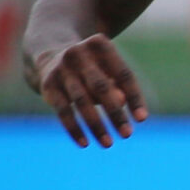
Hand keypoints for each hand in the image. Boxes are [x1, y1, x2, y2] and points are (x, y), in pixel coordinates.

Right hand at [31, 34, 147, 147]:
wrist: (51, 54)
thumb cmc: (93, 67)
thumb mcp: (108, 70)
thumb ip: (119, 84)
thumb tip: (122, 101)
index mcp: (100, 45)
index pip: (123, 75)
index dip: (134, 97)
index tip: (142, 120)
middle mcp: (78, 54)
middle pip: (101, 87)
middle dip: (115, 113)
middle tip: (127, 134)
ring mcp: (61, 69)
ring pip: (82, 101)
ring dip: (96, 125)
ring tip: (108, 144)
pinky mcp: (48, 85)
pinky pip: (63, 110)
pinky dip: (74, 128)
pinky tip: (85, 143)